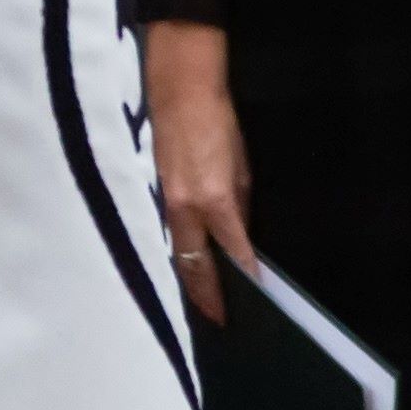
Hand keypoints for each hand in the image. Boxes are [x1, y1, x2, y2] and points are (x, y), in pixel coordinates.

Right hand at [143, 20, 256, 326]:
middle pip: (194, 265)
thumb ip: (239, 203)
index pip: (232, 250)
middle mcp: (185, 208)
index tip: (256, 297)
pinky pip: (168, 233)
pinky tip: (184, 266)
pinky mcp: (154, 193)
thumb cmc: (218, 121)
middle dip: (206, 295)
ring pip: (177, 253)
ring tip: (200, 304)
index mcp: (213, 199)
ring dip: (189, 280)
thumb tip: (240, 233)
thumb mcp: (241, 164)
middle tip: (217, 320)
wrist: (179, 89)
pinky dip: (178, 254)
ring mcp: (165, 202)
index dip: (244, 276)